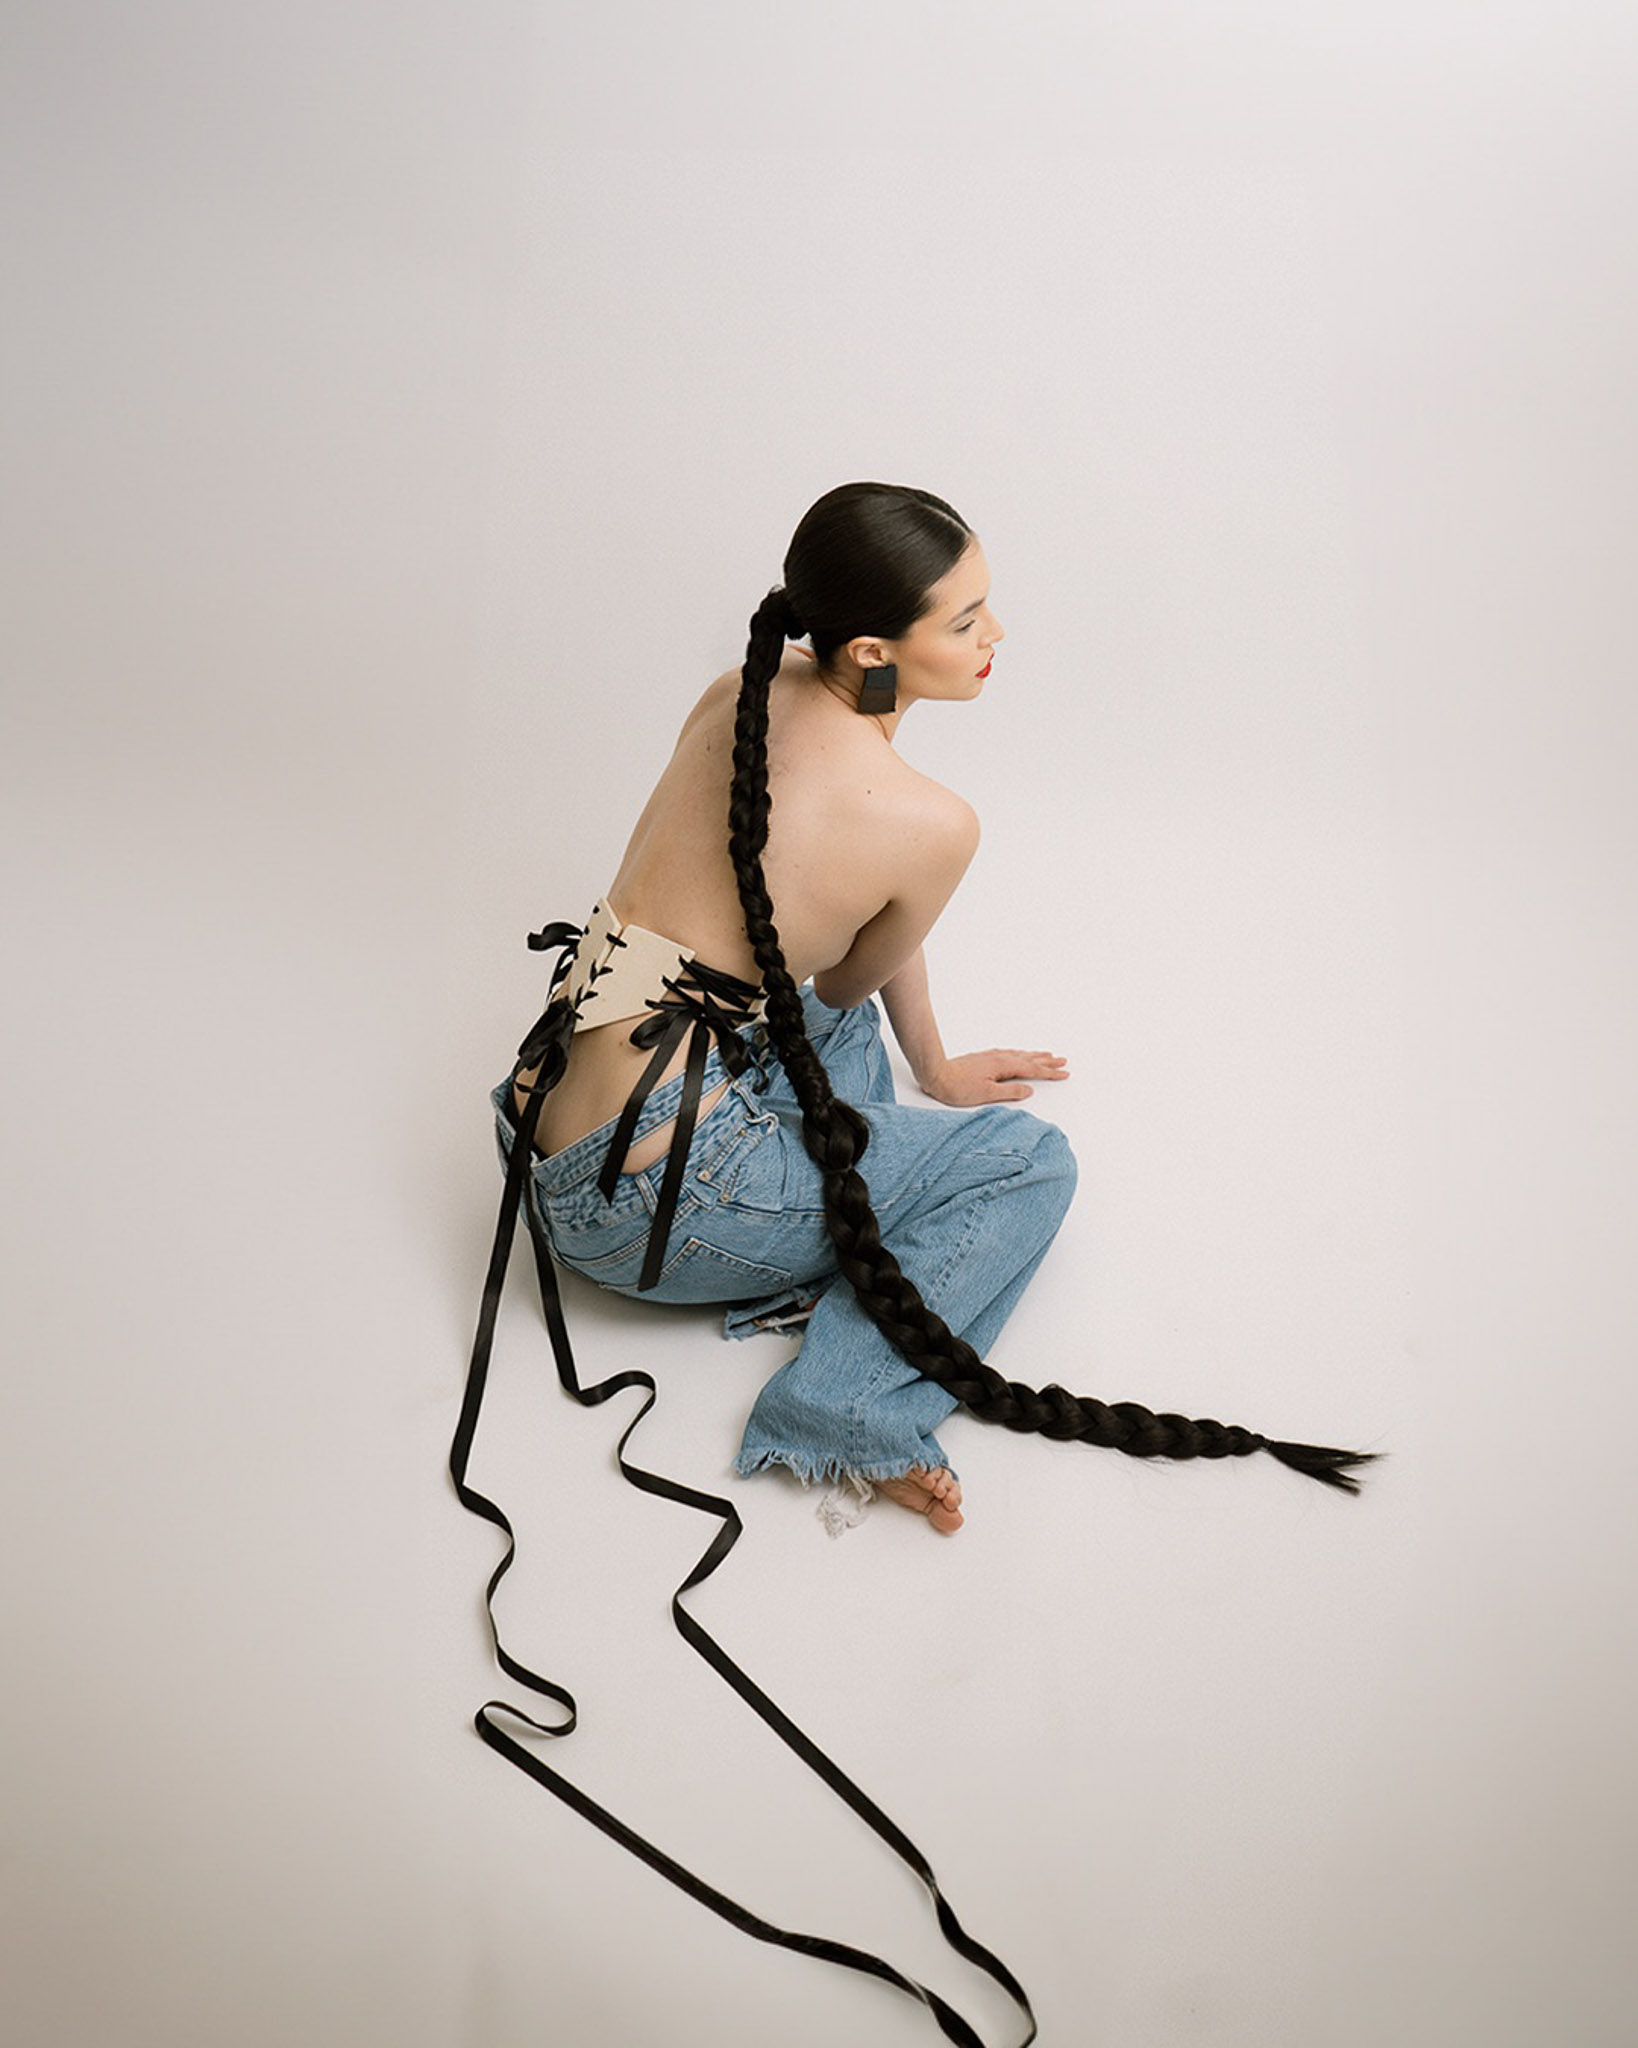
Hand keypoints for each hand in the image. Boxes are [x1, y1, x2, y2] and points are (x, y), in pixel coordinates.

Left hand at [921, 1047, 1069, 1105]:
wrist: (936, 1074)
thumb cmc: (958, 1087)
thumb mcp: (987, 1094)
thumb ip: (1010, 1092)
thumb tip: (1029, 1090)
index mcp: (1003, 1066)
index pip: (1033, 1069)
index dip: (1050, 1072)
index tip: (1065, 1073)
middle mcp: (999, 1058)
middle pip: (1029, 1059)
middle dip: (1047, 1061)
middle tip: (1063, 1061)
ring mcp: (991, 1057)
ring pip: (1019, 1055)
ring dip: (1035, 1056)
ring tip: (1047, 1055)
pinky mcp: (984, 1058)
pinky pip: (1009, 1054)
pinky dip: (1020, 1054)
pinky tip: (1019, 1055)